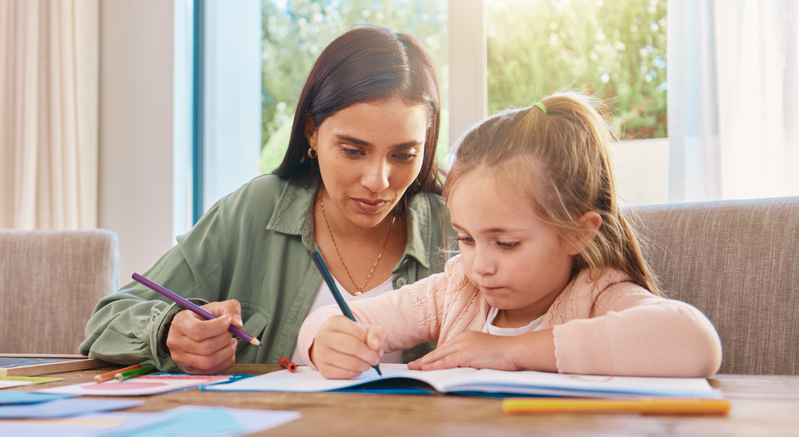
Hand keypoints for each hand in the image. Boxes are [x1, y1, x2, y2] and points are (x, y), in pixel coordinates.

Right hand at [166, 300, 242, 373]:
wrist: (192, 330)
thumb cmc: (205, 317)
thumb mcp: (216, 307)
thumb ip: (230, 309)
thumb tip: (238, 324)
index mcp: (179, 322)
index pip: (198, 330)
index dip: (218, 327)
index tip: (227, 321)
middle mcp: (176, 342)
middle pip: (205, 347)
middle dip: (224, 339)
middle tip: (230, 333)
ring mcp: (181, 358)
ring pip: (208, 362)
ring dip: (227, 352)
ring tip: (231, 342)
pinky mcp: (190, 370)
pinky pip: (211, 371)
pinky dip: (225, 361)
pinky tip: (227, 351)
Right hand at [309, 315, 385, 378]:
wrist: (330, 346)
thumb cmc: (349, 336)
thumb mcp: (363, 329)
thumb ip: (375, 332)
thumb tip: (374, 344)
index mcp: (334, 322)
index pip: (357, 332)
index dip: (371, 341)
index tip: (376, 347)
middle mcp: (324, 336)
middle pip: (354, 347)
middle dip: (370, 355)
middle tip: (375, 358)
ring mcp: (321, 353)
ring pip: (350, 362)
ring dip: (365, 365)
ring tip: (368, 363)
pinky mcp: (324, 369)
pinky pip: (345, 374)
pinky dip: (357, 372)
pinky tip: (358, 368)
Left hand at [408, 329, 556, 371]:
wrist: (515, 349)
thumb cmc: (505, 353)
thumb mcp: (484, 352)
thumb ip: (472, 356)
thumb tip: (463, 365)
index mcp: (467, 337)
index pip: (446, 348)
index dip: (434, 356)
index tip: (424, 361)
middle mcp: (463, 339)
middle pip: (439, 351)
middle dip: (425, 359)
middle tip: (412, 365)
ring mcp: (464, 346)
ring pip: (440, 356)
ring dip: (426, 363)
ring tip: (414, 368)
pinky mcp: (466, 354)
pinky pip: (446, 361)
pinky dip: (435, 366)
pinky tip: (427, 369)